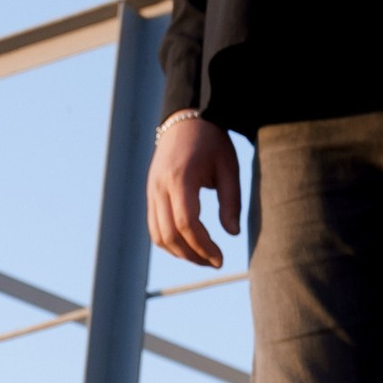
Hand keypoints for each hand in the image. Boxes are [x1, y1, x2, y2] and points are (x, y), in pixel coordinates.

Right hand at [149, 113, 241, 266]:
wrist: (185, 118)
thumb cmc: (212, 142)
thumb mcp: (229, 167)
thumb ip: (231, 201)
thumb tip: (232, 234)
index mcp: (180, 178)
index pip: (187, 223)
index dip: (203, 246)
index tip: (221, 259)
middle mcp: (160, 186)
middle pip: (169, 234)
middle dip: (193, 255)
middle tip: (215, 263)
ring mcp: (151, 190)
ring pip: (157, 235)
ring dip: (179, 252)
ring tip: (203, 258)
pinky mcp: (150, 193)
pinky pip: (154, 226)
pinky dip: (169, 242)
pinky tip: (189, 246)